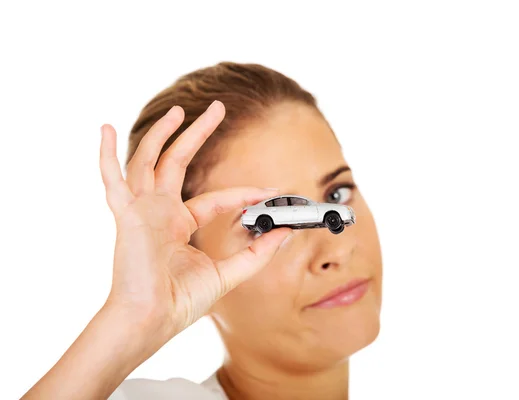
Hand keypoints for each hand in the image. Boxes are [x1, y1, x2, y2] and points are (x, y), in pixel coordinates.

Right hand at [99, 101, 290, 342]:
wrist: (153, 321)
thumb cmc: (180, 302)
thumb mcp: (228, 274)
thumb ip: (256, 254)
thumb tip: (283, 233)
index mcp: (180, 224)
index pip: (215, 197)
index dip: (243, 193)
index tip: (269, 191)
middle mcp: (160, 211)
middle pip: (178, 161)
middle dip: (198, 134)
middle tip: (217, 108)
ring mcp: (142, 210)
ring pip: (150, 159)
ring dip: (163, 133)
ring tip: (180, 110)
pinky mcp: (128, 215)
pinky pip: (112, 179)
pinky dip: (106, 154)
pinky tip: (104, 129)